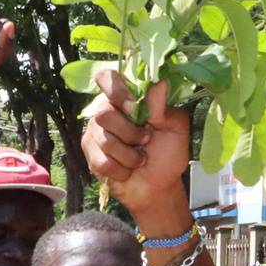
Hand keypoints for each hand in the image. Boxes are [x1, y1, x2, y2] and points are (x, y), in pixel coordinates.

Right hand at [81, 70, 192, 218]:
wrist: (159, 187)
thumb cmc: (168, 153)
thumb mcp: (175, 128)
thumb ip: (162, 107)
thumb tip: (160, 81)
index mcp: (128, 97)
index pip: (107, 78)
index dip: (116, 91)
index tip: (133, 107)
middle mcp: (108, 110)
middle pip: (104, 113)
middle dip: (129, 132)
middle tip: (146, 139)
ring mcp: (96, 132)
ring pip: (104, 139)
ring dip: (129, 155)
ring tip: (140, 159)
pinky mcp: (91, 155)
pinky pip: (101, 160)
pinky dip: (120, 170)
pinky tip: (128, 170)